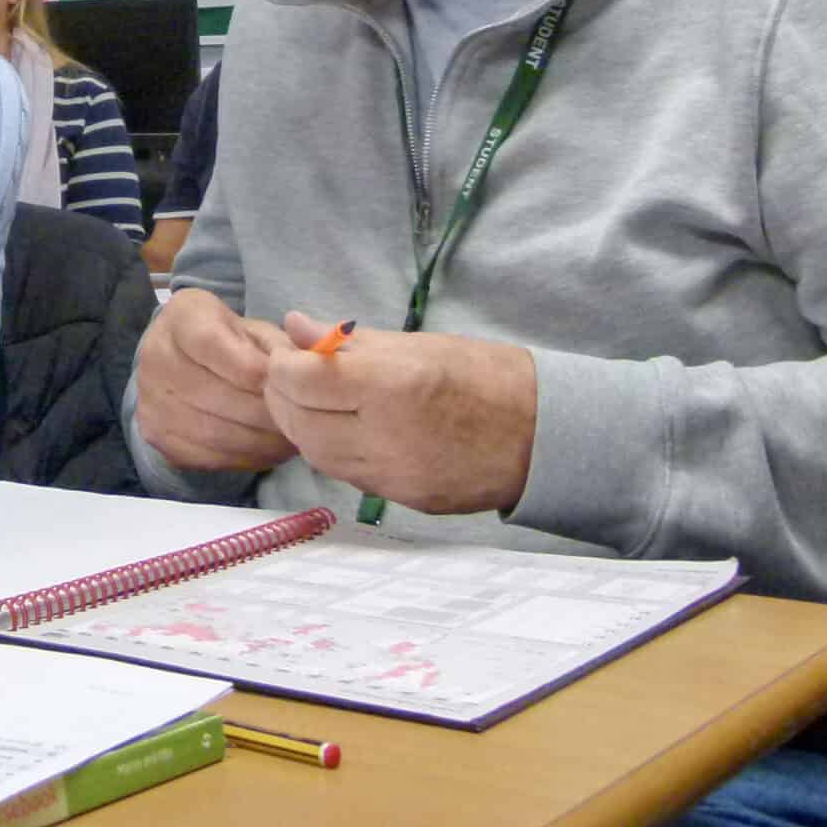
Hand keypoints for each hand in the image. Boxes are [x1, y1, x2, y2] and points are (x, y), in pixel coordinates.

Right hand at [134, 287, 300, 473]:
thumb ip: (279, 345)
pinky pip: (207, 455)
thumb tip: (300, 370)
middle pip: (214, 393)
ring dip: (261, 440)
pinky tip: (269, 449)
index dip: (253, 368)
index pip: (211, 343)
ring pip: (214, 431)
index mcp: (181, 317)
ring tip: (292, 438)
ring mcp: (150, 399)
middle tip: (301, 420)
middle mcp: (155, 355)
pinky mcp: (157, 435)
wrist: (187, 362)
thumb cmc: (232, 342)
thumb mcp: (256, 329)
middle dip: (265, 410)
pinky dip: (246, 457)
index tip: (287, 384)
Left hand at [263, 310, 538, 514]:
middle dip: (282, 397)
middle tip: (290, 375)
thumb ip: (348, 341)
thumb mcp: (419, 344)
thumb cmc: (485, 376)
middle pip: (300, 424)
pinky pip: (348, 476)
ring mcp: (396, 477)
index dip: (284, 365)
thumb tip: (294, 325)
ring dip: (302, 426)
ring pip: (317, 456)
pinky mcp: (403, 501)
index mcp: (394, 385)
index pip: (303, 381)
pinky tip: (342, 428)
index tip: (289, 353)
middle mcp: (389, 437)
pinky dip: (332, 451)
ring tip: (313, 401)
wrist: (544, 436)